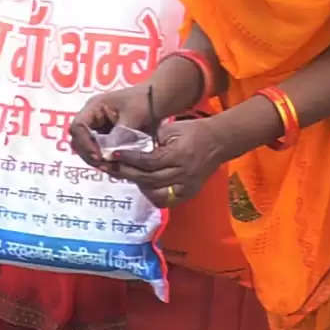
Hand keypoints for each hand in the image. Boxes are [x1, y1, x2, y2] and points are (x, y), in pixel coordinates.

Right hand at [70, 81, 159, 165]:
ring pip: (88, 148)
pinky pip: (101, 151)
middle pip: (78, 140)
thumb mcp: (133, 116)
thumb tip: (108, 153)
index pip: (78, 127)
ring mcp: (99, 128)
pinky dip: (106, 159)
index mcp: (94, 106)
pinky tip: (116, 164)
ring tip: (111, 166)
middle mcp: (93, 118)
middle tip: (104, 165)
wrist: (160, 99)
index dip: (84, 143)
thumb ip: (119, 135)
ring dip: (97, 158)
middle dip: (89, 154)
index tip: (98, 156)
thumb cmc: (147, 100)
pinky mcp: (108, 137)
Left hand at [108, 112, 241, 213]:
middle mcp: (184, 173)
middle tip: (110, 167)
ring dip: (138, 185)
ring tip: (126, 175)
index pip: (149, 161)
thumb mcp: (171, 129)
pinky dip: (152, 195)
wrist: (219, 142)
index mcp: (179, 155)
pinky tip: (143, 185)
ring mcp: (188, 186)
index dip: (129, 159)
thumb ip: (151, 140)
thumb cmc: (193, 131)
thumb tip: (129, 149)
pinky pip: (167, 201)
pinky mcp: (189, 193)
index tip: (113, 155)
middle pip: (149, 179)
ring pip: (156, 194)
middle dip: (127, 173)